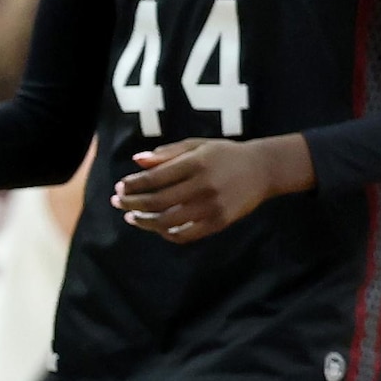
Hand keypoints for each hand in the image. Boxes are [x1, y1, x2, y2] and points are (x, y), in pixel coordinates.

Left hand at [110, 135, 311, 242]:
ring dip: (144, 221)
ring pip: (168, 221)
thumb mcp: (197, 145)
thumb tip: (137, 161)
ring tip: (132, 217)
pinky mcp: (219, 222)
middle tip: (117, 202)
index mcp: (196, 163)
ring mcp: (211, 207)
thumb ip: (167, 153)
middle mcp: (203, 186)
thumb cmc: (225, 154)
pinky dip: (167, 233)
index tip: (119, 186)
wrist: (263, 169)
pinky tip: (157, 228)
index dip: (133, 185)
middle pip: (157, 201)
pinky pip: (186, 234)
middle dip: (132, 203)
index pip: (154, 178)